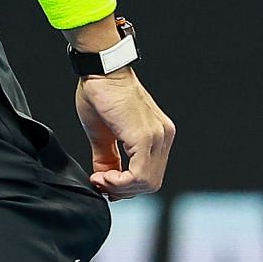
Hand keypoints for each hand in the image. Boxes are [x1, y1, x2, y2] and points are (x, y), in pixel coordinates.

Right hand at [75, 70, 173, 198]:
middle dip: (123, 190)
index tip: (103, 182)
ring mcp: (157, 136)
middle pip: (151, 183)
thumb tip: (104, 181)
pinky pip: (139, 174)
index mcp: (157, 134)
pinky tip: (103, 176)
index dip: (126, 187)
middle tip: (100, 183)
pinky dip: (120, 182)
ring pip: (147, 182)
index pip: (150, 174)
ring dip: (119, 188)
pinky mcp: (145, 137)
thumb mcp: (102, 134)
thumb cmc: (101, 94)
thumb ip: (107, 159)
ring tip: (99, 179)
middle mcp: (163, 135)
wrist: (102, 71)